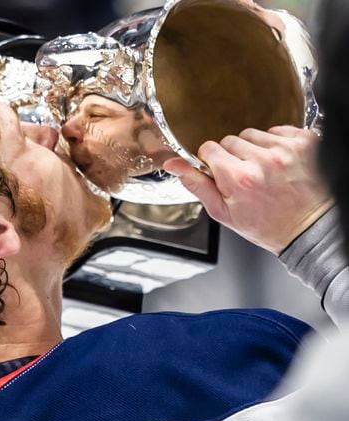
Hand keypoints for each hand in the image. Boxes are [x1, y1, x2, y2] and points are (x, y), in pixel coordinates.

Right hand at [164, 126, 331, 254]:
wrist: (310, 228)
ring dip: (254, 149)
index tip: (222, 172)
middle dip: (233, 156)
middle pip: (230, 140)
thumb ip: (196, 184)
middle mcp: (262, 160)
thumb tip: (172, 164)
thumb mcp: (223, 211)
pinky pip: (278, 130)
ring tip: (265, 171)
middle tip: (246, 177)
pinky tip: (281, 164)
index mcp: (238, 178)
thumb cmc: (266, 224)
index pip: (210, 148)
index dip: (212, 161)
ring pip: (253, 134)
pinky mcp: (305, 141)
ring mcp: (286, 149)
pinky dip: (276, 143)